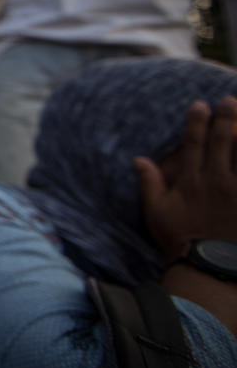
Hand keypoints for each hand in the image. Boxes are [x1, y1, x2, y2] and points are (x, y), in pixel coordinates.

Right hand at [138, 97, 236, 263]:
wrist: (207, 266)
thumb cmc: (180, 240)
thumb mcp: (156, 212)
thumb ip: (150, 183)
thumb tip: (139, 159)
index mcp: (191, 181)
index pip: (193, 144)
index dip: (196, 123)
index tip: (200, 105)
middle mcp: (215, 181)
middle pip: (222, 143)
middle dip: (226, 119)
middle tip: (230, 100)